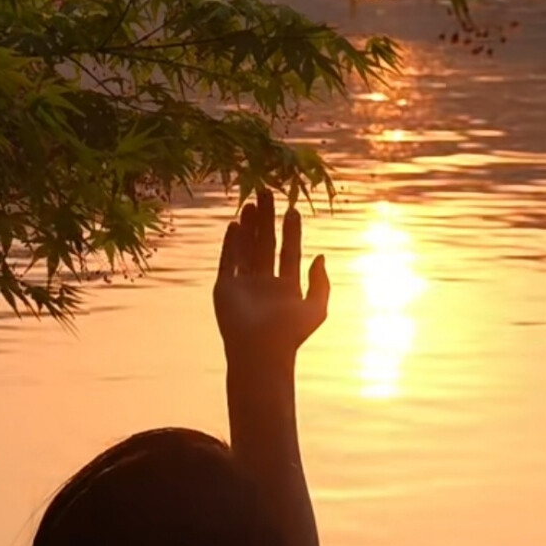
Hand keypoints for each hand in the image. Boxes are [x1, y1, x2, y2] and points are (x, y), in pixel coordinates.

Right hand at [213, 189, 329, 368]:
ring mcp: (243, 286)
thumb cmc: (290, 334)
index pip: (289, 253)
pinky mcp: (225, 288)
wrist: (260, 352)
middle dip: (267, 220)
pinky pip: (227, 261)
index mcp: (286, 288)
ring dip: (248, 227)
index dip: (292, 232)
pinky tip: (234, 225)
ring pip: (246, 249)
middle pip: (266, 245)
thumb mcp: (316, 308)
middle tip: (267, 194)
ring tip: (250, 203)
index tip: (293, 210)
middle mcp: (264, 284)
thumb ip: (321, 282)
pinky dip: (230, 243)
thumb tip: (320, 255)